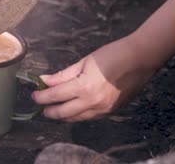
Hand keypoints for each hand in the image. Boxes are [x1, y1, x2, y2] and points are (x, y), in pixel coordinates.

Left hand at [32, 36, 156, 121]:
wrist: (140, 59)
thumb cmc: (112, 55)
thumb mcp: (83, 62)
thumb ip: (62, 75)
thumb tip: (44, 81)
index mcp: (84, 88)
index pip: (55, 96)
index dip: (41, 97)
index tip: (34, 95)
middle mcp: (92, 103)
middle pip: (63, 113)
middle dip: (48, 111)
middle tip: (40, 105)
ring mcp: (103, 110)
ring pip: (75, 118)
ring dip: (62, 115)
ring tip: (53, 108)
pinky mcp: (110, 112)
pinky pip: (88, 117)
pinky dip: (76, 115)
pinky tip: (71, 109)